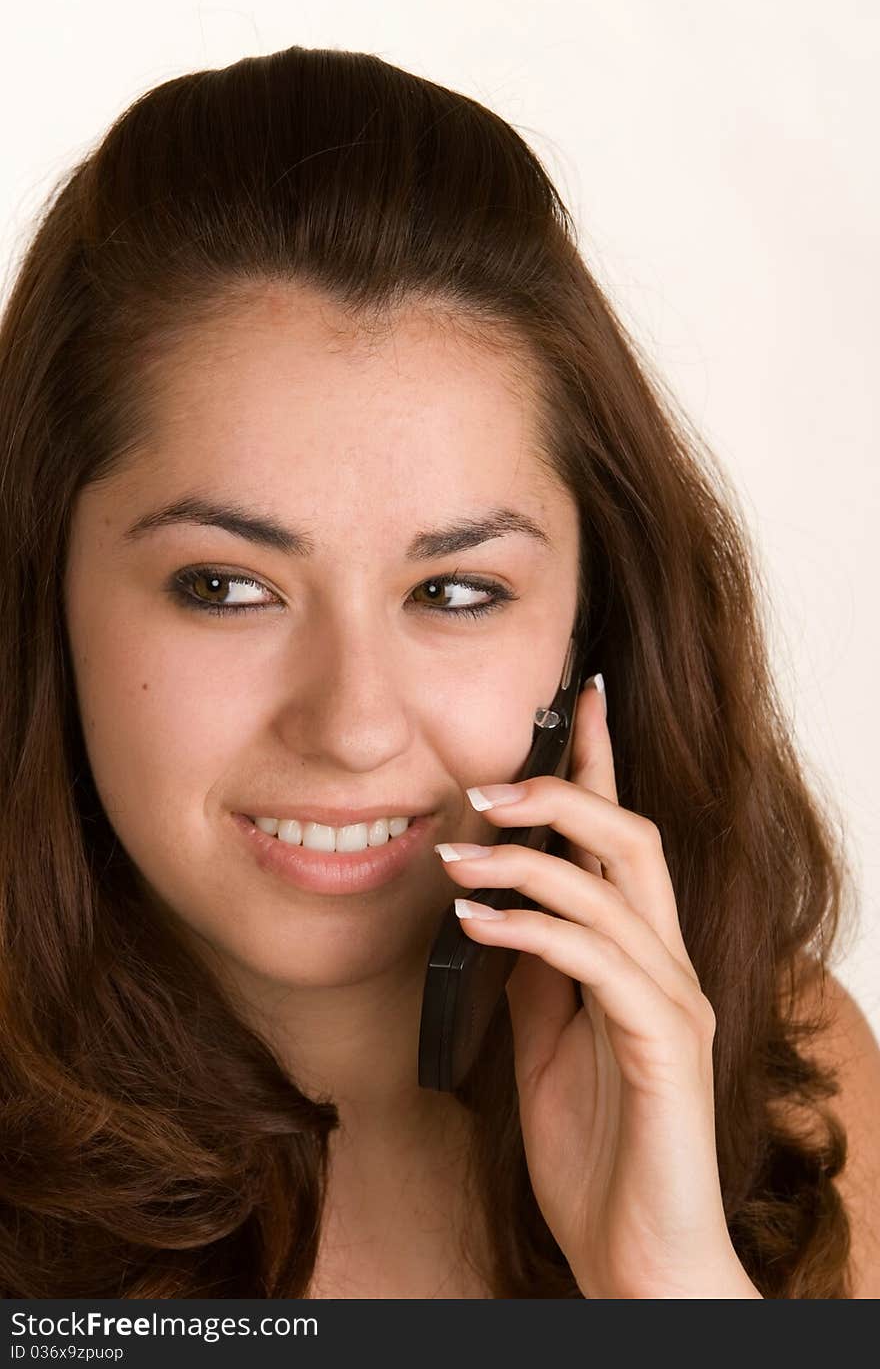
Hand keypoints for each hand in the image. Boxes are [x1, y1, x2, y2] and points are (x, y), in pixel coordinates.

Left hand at [433, 675, 761, 1298]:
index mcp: (638, 956)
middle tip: (485, 782)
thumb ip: (540, 972)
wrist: (637, 1255)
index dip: (603, 761)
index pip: (621, 839)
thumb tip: (501, 907)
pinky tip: (478, 924)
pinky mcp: (663, 1046)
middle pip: (631, 839)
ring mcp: (671, 1002)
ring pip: (614, 889)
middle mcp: (666, 964)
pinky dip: (533, 930)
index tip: (578, 696)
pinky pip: (597, 964)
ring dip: (528, 862)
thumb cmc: (597, 1150)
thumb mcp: (548, 1042)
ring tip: (455, 858)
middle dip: (564, 791)